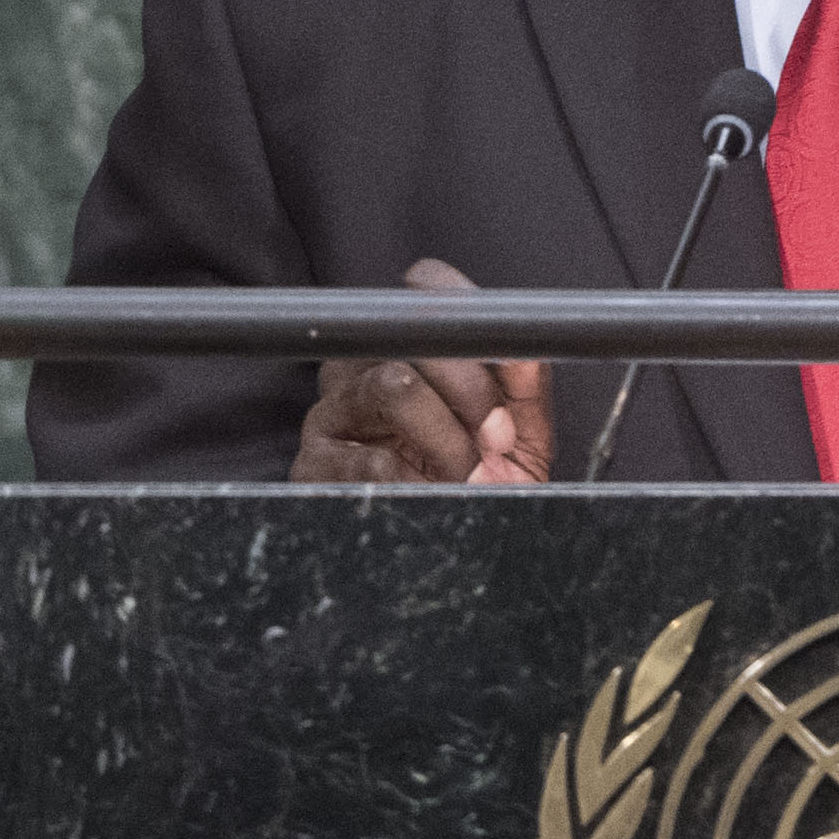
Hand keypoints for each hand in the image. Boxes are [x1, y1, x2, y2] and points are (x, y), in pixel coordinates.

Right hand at [289, 258, 550, 484]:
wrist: (462, 553)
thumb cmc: (487, 482)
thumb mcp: (521, 432)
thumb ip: (525, 383)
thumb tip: (524, 344)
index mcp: (406, 345)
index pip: (425, 285)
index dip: (467, 317)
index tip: (508, 371)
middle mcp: (359, 367)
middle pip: (413, 336)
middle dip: (474, 391)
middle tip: (499, 439)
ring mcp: (330, 413)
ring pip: (396, 388)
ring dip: (450, 440)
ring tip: (469, 475)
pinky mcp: (313, 465)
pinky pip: (374, 458)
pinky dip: (421, 483)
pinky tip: (432, 496)